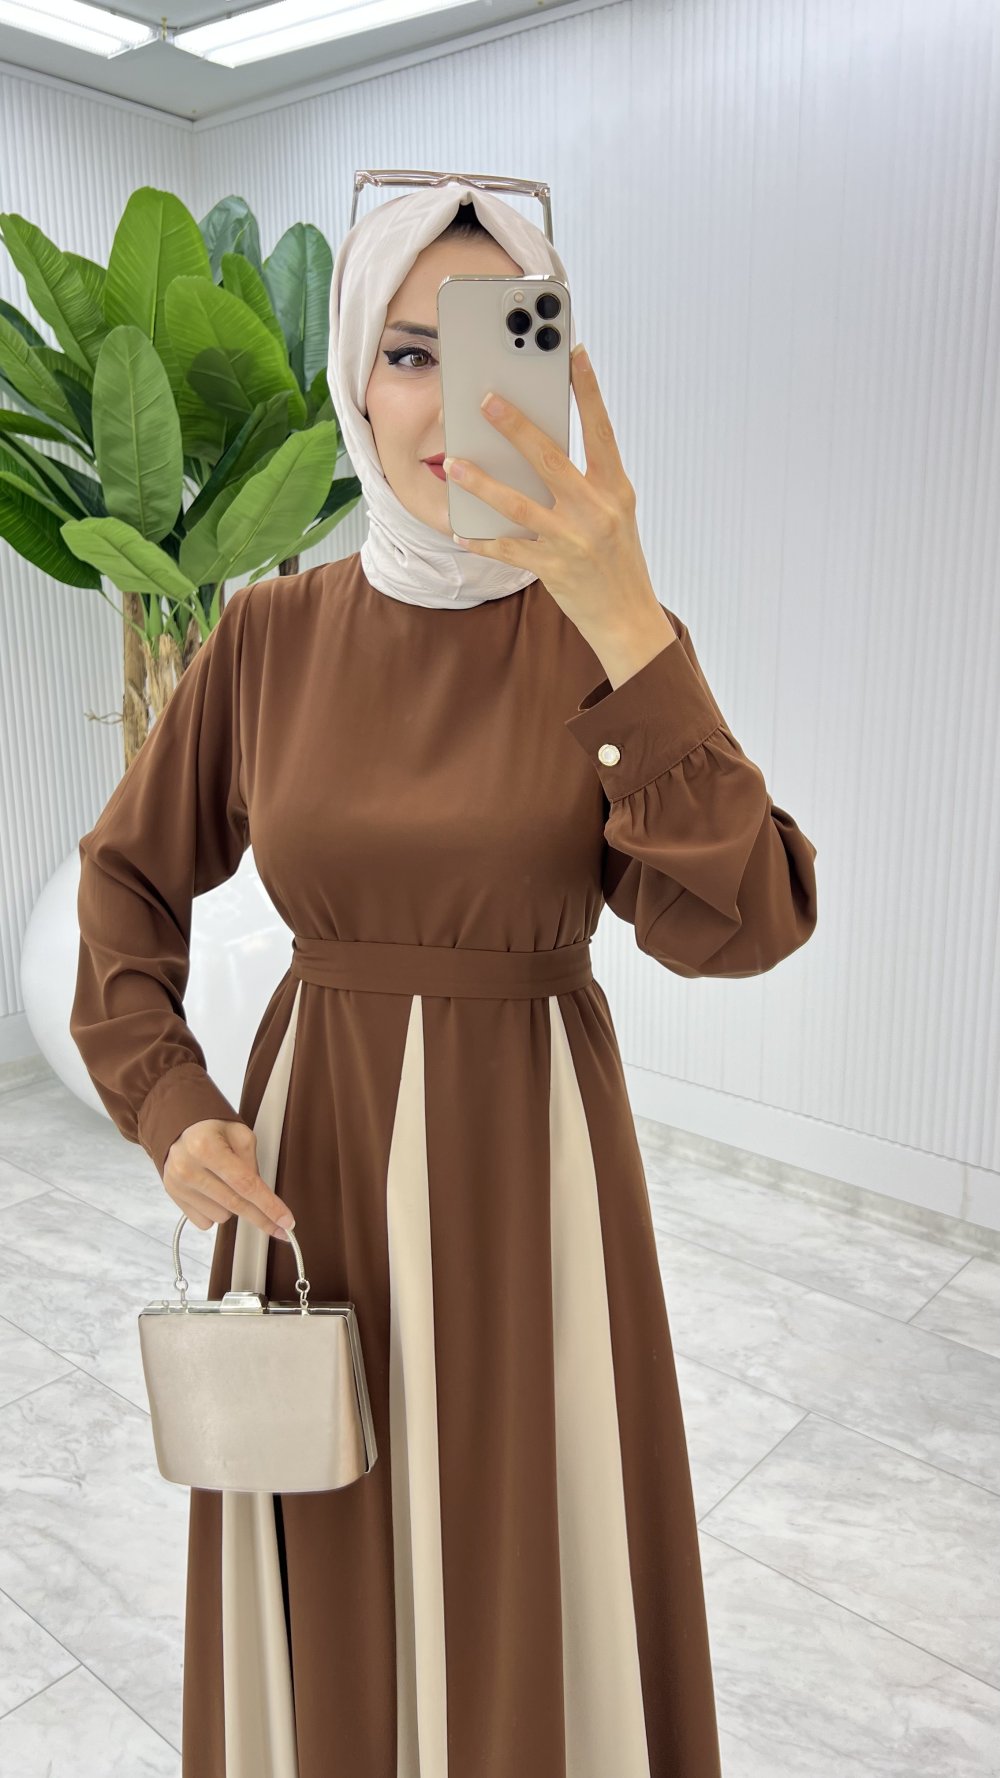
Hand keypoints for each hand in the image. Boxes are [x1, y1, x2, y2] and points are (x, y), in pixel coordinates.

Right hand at [163, 1118, 294, 1242]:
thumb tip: (261, 1196)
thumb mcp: (240, 1134)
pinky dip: (215, 1210)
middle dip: (261, 1217)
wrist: (180, 1128)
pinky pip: (205, 1221)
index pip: (244, 1183)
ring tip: (225, 1180)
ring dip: (232, 1205)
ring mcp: (178, 1184)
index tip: (285, 1222)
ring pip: (221, 1215)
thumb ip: (252, 1164)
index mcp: (206, 1147)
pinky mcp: (173, 1196)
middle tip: (280, 1227)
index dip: (268, 1205)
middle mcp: (188, 1168)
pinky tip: (212, 1190)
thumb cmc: (212, 1128)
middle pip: (234, 1204)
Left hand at [445, 345, 661, 643]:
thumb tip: (542, 448)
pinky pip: (508, 550)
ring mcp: (574, 540)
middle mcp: (597, 510)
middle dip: (516, 426)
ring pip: (519, 504)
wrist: (629, 619)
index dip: (588, 390)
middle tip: (486, 399)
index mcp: (616, 489)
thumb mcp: (614, 513)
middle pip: (550, 458)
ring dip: (483, 482)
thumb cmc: (618, 560)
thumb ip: (586, 482)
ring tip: (455, 464)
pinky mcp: (554, 569)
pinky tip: (461, 532)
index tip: (573, 353)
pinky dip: (483, 541)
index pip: (601, 430)